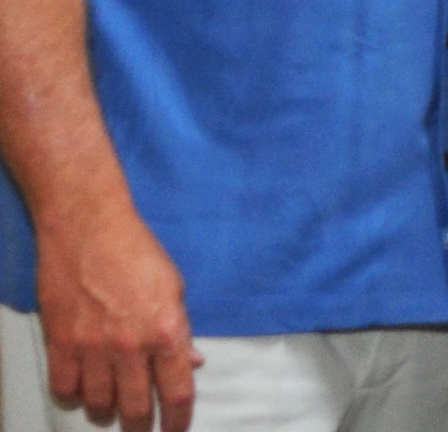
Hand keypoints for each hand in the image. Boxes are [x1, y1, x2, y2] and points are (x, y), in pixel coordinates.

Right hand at [35, 200, 199, 431]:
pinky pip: (65, 389)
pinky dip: (73, 397)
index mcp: (166, 331)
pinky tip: (81, 392)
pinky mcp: (60, 343)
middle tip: (142, 428)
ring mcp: (92, 347)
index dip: (178, 420)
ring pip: (98, 405)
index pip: (178, 392)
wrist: (88, 230)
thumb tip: (191, 362)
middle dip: (141, 426)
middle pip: (136, 409)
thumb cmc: (135, 252)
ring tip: (111, 409)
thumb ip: (181, 331)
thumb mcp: (175, 289)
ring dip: (106, 413)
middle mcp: (130, 346)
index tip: (176, 429)